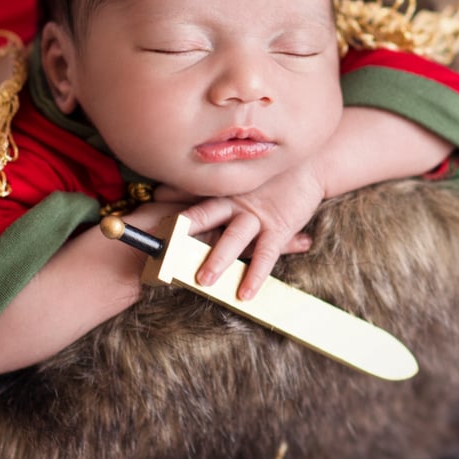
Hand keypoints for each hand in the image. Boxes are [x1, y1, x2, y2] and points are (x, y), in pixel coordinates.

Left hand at [167, 164, 323, 300]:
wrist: (313, 164)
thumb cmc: (271, 176)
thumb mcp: (239, 180)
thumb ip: (208, 189)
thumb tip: (162, 192)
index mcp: (222, 188)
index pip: (191, 193)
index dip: (169, 200)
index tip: (145, 210)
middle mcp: (234, 199)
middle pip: (205, 214)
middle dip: (183, 231)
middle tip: (161, 246)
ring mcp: (256, 214)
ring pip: (233, 238)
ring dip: (218, 259)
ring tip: (204, 281)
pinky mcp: (279, 227)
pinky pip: (266, 255)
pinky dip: (255, 275)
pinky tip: (245, 294)